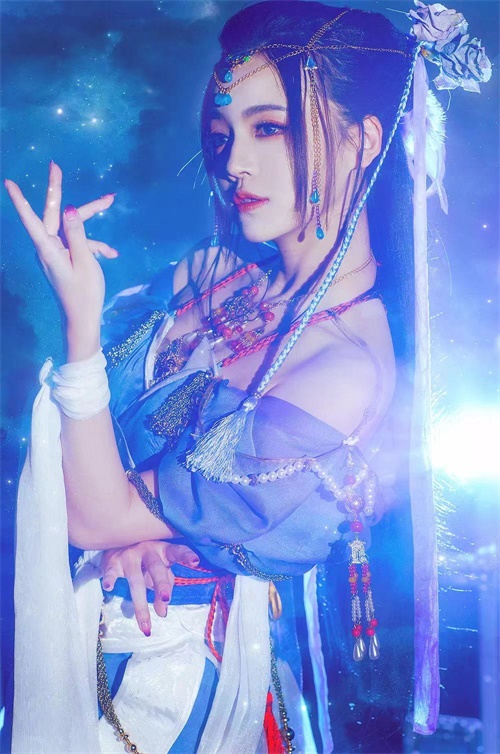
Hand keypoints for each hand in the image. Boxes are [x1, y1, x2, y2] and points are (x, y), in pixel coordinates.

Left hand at [3, 161, 117, 332]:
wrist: (83, 321)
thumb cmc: (83, 294)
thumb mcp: (85, 262)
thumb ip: (77, 234)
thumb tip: (69, 209)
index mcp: (48, 249)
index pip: (31, 219)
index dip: (20, 201)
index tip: (8, 182)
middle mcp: (48, 248)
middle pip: (54, 214)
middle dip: (59, 191)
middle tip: (55, 166)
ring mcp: (56, 253)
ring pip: (70, 227)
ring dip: (89, 220)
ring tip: (110, 203)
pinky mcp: (65, 259)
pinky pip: (78, 244)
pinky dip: (94, 246)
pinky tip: (110, 254)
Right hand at [101, 540, 200, 635]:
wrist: (116, 543)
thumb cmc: (144, 560)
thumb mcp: (158, 571)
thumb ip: (164, 590)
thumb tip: (163, 613)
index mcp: (163, 551)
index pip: (177, 552)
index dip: (186, 555)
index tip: (195, 562)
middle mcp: (148, 551)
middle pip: (156, 568)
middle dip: (161, 583)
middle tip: (166, 598)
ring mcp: (130, 555)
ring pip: (135, 578)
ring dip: (140, 601)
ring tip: (145, 621)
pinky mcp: (113, 561)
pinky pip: (111, 571)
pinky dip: (109, 579)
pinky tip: (108, 587)